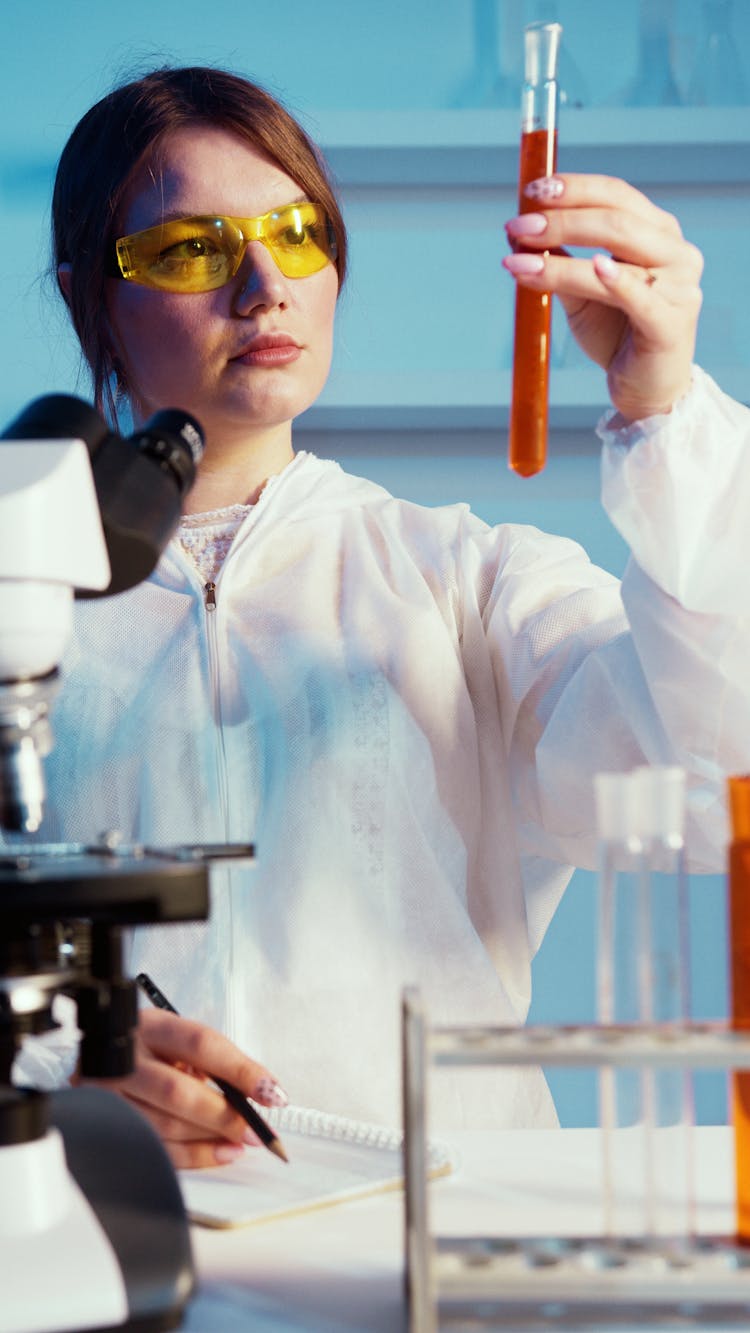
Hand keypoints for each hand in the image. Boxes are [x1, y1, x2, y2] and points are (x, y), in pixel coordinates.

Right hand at [76, 1008, 287, 1168]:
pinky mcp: (105, 1127)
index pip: (200, 1044)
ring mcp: (108, 1095)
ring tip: (242, 1143)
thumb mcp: (178, 1041)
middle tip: (257, 1131)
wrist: (102, 1059)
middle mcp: (125, 1059)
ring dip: (211, 1139)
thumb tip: (259, 1095)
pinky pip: (154, 1150)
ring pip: (164, 1125)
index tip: (271, 1091)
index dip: (240, 1069)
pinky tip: (221, 1153)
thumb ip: (213, 1064)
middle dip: (224, 1115)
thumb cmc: (153, 1051)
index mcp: (151, 1026)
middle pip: (177, 1090)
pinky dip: (194, 1156)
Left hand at [503, 173, 703, 421]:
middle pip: (615, 219)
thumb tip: (515, 234)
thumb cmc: (617, 335)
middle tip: (516, 227)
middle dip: (560, 218)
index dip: (573, 188)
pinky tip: (593, 266)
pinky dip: (615, 279)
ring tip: (520, 256)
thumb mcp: (582, 293)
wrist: (645, 390)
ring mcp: (680, 286)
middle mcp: (676, 251)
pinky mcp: (671, 323)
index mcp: (658, 233)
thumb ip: (559, 262)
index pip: (615, 195)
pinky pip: (638, 296)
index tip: (530, 191)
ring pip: (617, 252)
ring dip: (564, 253)